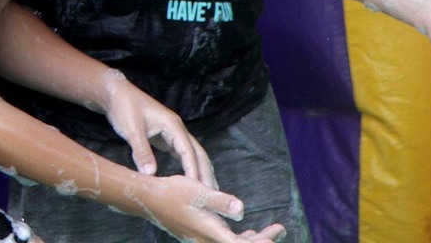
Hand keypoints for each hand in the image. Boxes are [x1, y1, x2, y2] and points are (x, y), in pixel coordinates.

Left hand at [100, 70, 216, 187]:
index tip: (199, 189)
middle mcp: (177, 129)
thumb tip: (150, 174)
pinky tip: (190, 180)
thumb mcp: (132, 129)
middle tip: (213, 195)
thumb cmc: (124, 107)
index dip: (194, 171)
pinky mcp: (165, 138)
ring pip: (192, 154)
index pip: (188, 151)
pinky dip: (188, 167)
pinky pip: (181, 154)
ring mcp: (172, 133)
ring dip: (200, 171)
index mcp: (173, 125)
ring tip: (206, 192)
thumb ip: (142, 151)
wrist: (115, 93)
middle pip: (198, 153)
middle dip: (205, 173)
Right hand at [140, 175, 283, 242]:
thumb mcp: (199, 192)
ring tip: (274, 230)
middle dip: (263, 239)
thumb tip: (242, 209)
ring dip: (254, 238)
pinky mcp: (200, 235)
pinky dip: (240, 237)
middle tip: (280, 229)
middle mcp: (208, 240)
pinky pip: (225, 241)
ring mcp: (204, 239)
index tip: (276, 234)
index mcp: (211, 232)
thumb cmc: (174, 193)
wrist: (150, 200)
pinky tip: (246, 230)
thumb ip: (221, 202)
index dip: (260, 242)